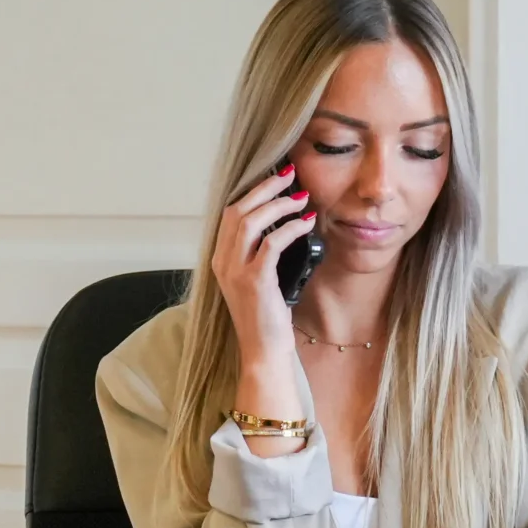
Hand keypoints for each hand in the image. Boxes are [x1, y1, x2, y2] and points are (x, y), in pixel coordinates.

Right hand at [210, 165, 315, 373]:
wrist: (262, 351)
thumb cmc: (265, 318)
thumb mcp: (256, 281)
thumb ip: (259, 255)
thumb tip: (283, 225)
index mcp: (220, 260)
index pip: (230, 214)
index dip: (252, 192)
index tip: (275, 179)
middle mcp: (223, 262)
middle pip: (237, 210)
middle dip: (264, 188)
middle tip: (288, 175)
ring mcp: (236, 272)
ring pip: (251, 221)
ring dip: (279, 204)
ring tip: (301, 198)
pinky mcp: (255, 281)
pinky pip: (272, 243)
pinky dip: (291, 228)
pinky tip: (306, 223)